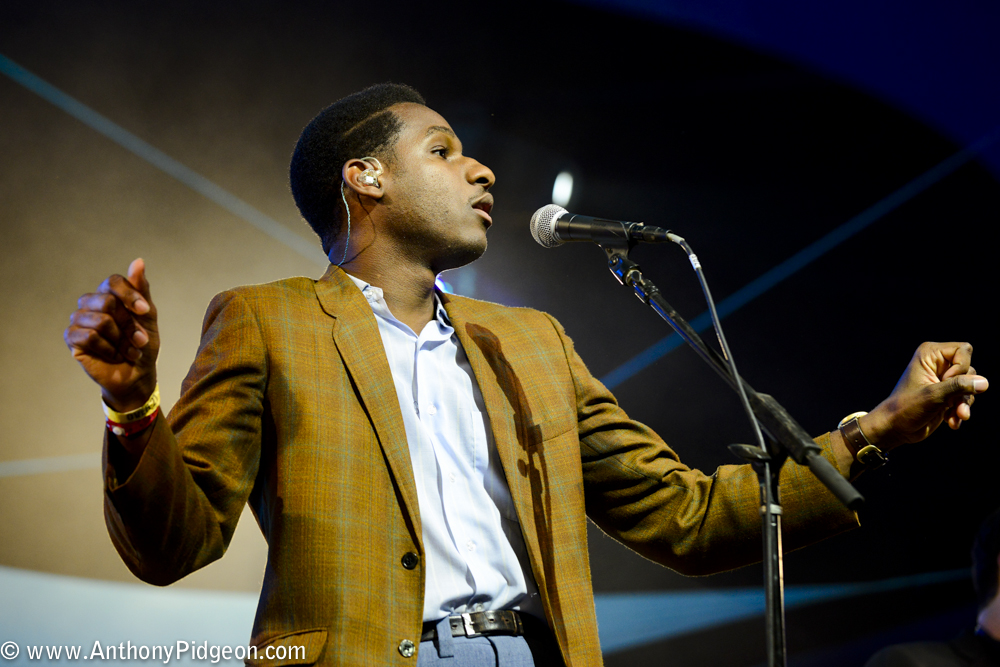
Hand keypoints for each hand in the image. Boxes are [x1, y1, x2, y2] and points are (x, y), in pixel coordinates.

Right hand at [64, 258, 158, 411]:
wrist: (137, 375)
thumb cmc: (142, 345)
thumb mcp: (148, 317)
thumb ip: (141, 290)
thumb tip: (138, 261)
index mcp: (110, 295)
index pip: (113, 281)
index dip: (130, 295)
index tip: (143, 311)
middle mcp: (91, 303)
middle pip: (107, 302)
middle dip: (128, 324)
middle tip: (139, 340)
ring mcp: (79, 320)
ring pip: (100, 321)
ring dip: (121, 340)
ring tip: (128, 351)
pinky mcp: (72, 338)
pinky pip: (90, 337)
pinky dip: (108, 349)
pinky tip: (114, 355)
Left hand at [860, 342, 987, 450]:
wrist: (895, 429)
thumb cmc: (906, 408)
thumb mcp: (933, 396)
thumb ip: (959, 386)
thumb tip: (984, 382)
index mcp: (930, 354)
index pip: (964, 350)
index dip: (961, 368)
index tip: (946, 382)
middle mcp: (938, 363)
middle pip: (970, 368)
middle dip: (965, 390)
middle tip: (953, 404)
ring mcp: (943, 379)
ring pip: (971, 385)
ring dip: (964, 403)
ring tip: (955, 416)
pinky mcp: (947, 394)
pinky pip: (967, 398)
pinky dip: (961, 410)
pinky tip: (952, 422)